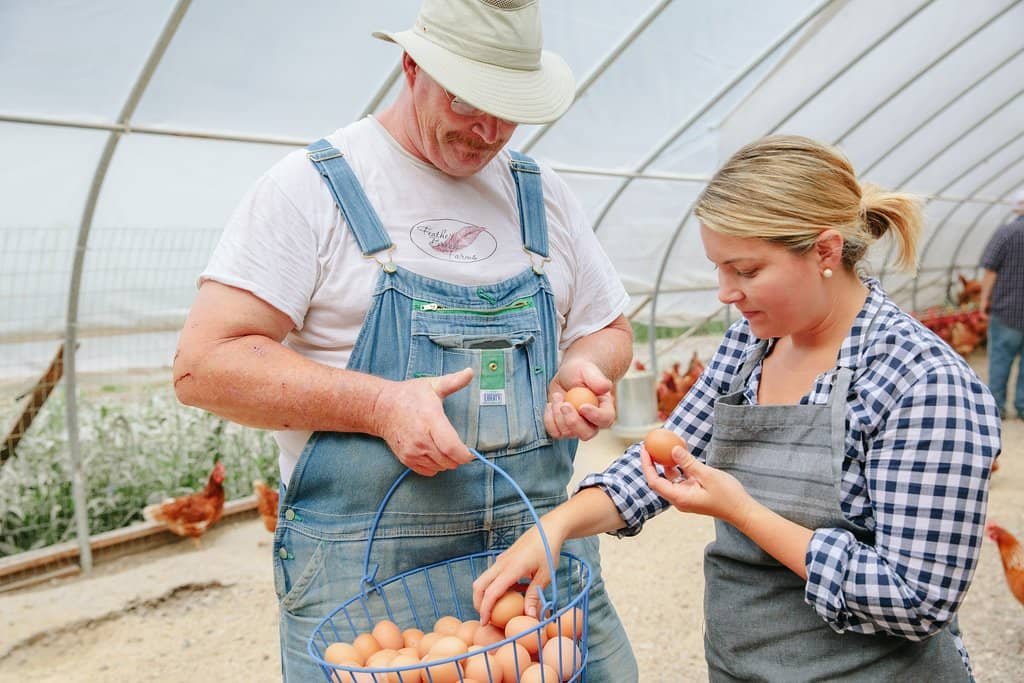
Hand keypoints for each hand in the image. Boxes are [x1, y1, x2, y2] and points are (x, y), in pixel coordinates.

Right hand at [372, 368, 473, 475]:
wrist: (381, 408)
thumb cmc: (409, 395)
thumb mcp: (432, 385)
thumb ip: (454, 381)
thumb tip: (470, 372)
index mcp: (430, 420)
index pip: (451, 447)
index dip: (465, 454)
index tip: (470, 452)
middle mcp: (421, 439)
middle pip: (448, 461)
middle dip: (459, 458)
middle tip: (460, 448)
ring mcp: (412, 451)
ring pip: (440, 467)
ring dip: (447, 462)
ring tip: (446, 448)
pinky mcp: (406, 459)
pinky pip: (428, 471)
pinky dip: (436, 466)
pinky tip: (435, 453)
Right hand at [472, 524, 562, 623]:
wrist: (548, 529)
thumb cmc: (549, 550)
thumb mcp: (545, 576)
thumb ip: (535, 596)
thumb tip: (530, 617)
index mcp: (511, 568)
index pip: (491, 592)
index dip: (485, 609)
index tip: (485, 622)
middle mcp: (502, 564)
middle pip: (479, 585)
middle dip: (478, 603)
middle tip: (487, 618)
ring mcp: (501, 560)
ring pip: (484, 580)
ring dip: (486, 595)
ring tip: (499, 608)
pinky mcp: (504, 558)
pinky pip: (493, 575)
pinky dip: (496, 586)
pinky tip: (515, 591)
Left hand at [545, 361, 615, 440]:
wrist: (566, 376)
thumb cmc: (580, 371)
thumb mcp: (587, 370)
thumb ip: (597, 378)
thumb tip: (605, 387)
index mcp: (604, 408)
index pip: (605, 419)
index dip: (595, 416)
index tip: (582, 407)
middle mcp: (593, 422)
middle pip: (587, 433)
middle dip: (573, 421)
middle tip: (564, 405)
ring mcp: (577, 428)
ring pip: (568, 433)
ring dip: (558, 415)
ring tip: (557, 396)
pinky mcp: (563, 429)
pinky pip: (555, 432)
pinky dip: (549, 419)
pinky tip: (550, 405)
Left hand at [639, 441, 754, 526]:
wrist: (742, 511)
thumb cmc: (727, 496)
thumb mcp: (708, 475)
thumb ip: (689, 463)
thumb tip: (673, 449)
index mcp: (679, 498)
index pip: (654, 481)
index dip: (647, 465)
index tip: (644, 449)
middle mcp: (679, 498)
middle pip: (659, 479)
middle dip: (653, 462)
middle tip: (650, 445)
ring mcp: (686, 496)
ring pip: (671, 478)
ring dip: (667, 463)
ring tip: (666, 445)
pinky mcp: (693, 493)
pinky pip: (682, 478)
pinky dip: (680, 466)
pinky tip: (681, 453)